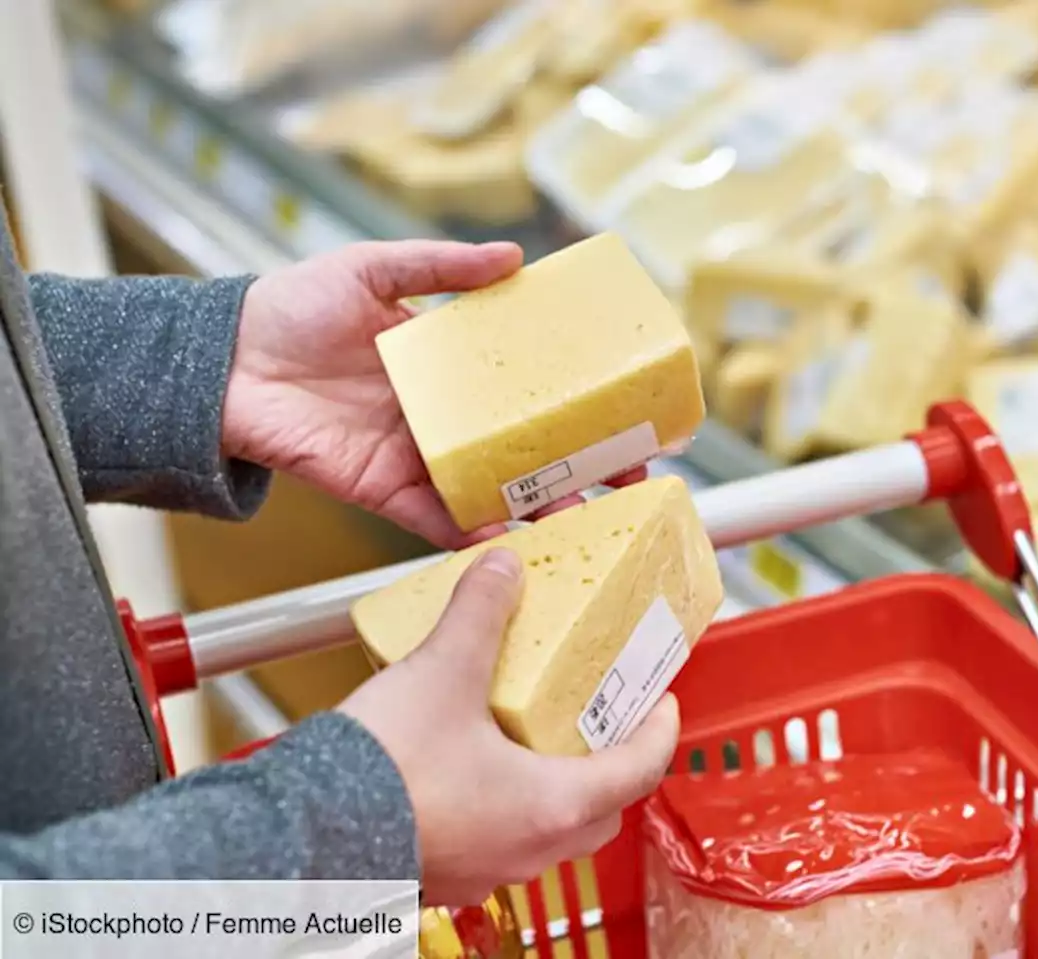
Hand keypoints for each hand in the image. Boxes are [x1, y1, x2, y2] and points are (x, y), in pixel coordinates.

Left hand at [224, 240, 646, 546]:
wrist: (223, 361)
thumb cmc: (290, 307)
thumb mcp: (372, 269)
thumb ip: (440, 267)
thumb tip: (514, 257)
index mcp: (447, 369)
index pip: (526, 390)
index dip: (573, 404)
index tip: (622, 416)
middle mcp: (441, 418)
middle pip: (521, 450)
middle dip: (574, 470)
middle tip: (624, 482)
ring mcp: (417, 457)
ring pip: (490, 490)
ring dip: (535, 507)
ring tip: (582, 517)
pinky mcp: (383, 491)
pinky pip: (435, 518)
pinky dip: (471, 530)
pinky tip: (510, 537)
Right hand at [338, 548, 679, 905]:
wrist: (299, 833)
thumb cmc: (381, 776)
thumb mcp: (443, 673)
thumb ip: (480, 615)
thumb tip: (501, 569)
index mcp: (552, 806)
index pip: (640, 768)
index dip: (659, 728)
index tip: (662, 700)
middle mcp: (528, 848)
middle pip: (601, 808)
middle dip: (611, 761)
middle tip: (603, 719)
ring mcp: (486, 869)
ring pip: (548, 830)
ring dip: (556, 785)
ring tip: (535, 735)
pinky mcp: (445, 872)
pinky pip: (498, 840)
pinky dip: (505, 805)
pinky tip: (471, 767)